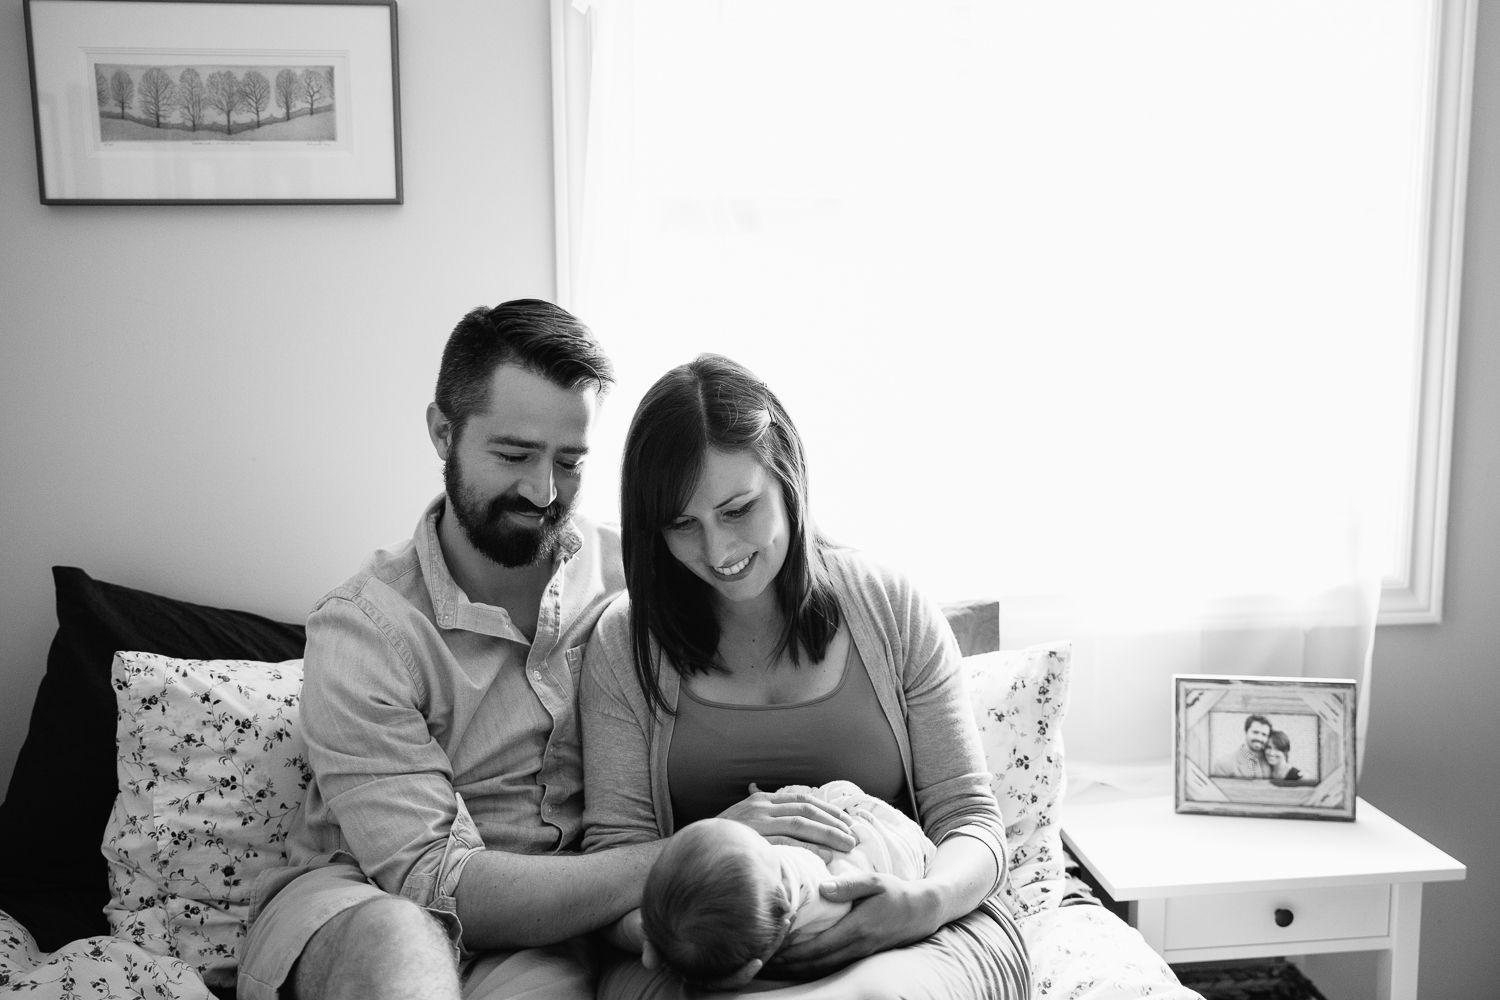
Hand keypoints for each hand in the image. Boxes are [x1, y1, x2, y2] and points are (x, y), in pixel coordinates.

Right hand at [717, 784, 857, 857]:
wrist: (696, 849)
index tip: (846, 821)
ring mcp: (757, 823)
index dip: (827, 810)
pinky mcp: (754, 840)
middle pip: (806, 810)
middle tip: (853, 836)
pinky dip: (809, 848)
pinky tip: (825, 855)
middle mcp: (761, 807)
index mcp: (762, 800)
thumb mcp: (744, 818)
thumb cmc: (723, 837)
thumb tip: (774, 802)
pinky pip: (787, 843)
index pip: (802, 799)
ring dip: (828, 834)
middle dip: (833, 822)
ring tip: (847, 845)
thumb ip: (763, 811)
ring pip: (801, 824)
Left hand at [764, 871, 941, 979]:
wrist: (922, 911)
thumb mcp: (875, 881)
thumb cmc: (896, 892)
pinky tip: (797, 963)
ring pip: (822, 968)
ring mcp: (859, 954)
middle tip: (763, 959)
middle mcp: (856, 946)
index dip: (793, 950)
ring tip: (773, 964)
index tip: (772, 946)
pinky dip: (812, 968)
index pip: (818, 945)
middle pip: (816, 963)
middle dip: (788, 964)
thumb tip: (822, 887)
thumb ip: (849, 884)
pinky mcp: (860, 955)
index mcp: (857, 927)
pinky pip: (831, 966)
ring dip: (797, 969)